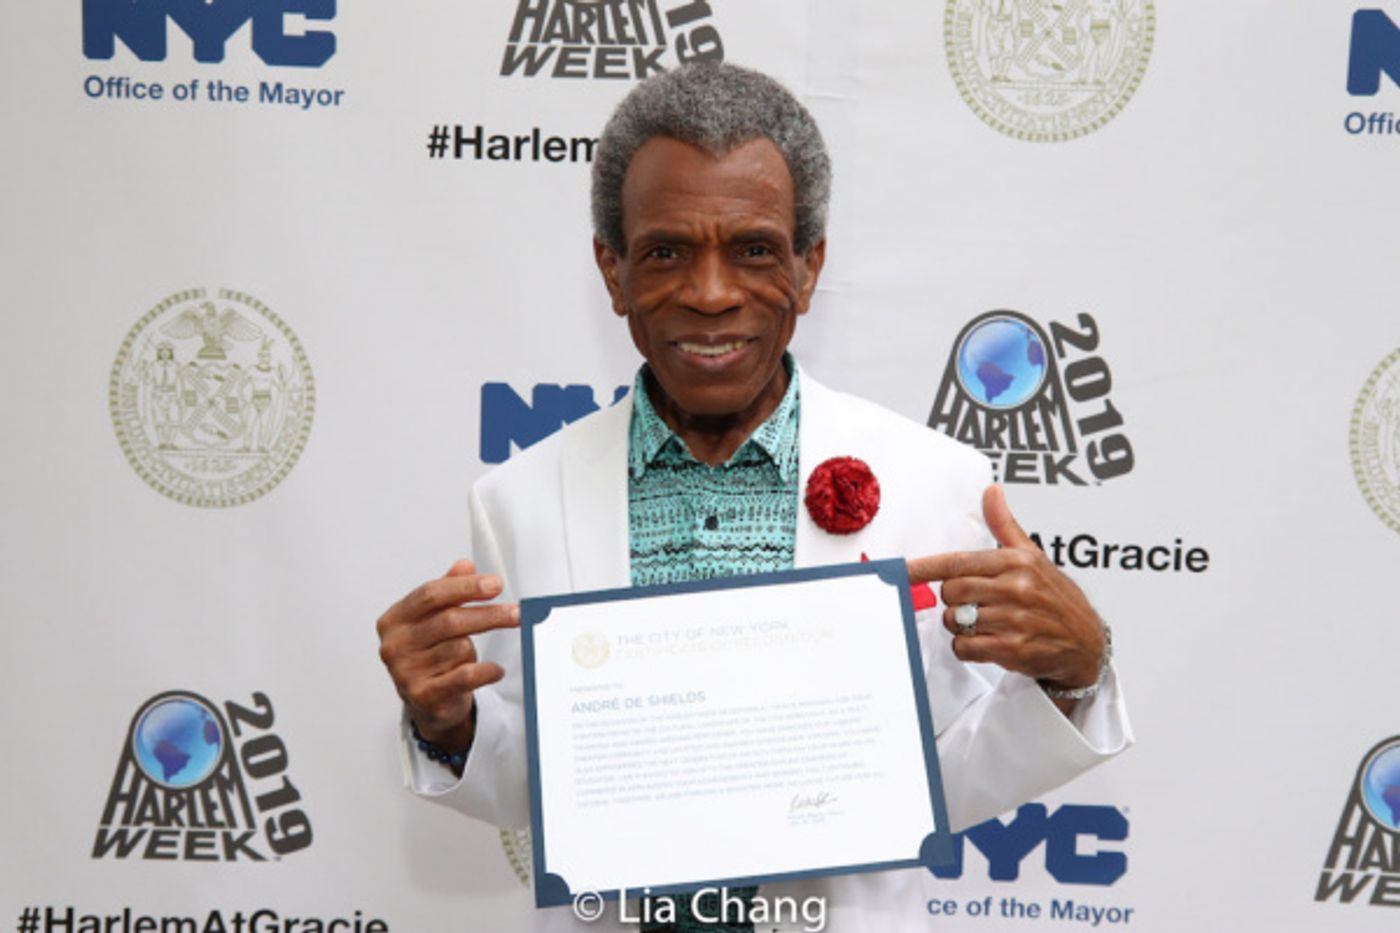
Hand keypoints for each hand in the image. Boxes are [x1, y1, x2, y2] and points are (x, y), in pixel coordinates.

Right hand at [376, 559, 519, 754]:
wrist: (426, 703)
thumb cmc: (430, 655)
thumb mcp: (434, 619)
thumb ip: (448, 590)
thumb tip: (465, 565)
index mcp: (394, 620)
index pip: (431, 594)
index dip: (465, 587)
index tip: (496, 584)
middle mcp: (395, 645)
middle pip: (449, 620)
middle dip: (488, 615)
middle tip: (516, 612)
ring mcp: (405, 672)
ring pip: (459, 648)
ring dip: (475, 651)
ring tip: (472, 657)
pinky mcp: (423, 696)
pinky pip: (465, 676)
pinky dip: (486, 671)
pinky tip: (495, 670)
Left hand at [906, 486, 1105, 698]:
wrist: (1085, 641)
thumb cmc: (1055, 597)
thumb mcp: (1033, 556)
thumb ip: (1005, 525)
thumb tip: (992, 491)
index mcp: (1016, 562)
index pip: (957, 562)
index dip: (924, 567)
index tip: (902, 570)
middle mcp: (1016, 588)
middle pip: (950, 592)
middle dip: (953, 600)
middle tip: (973, 603)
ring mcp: (1014, 620)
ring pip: (954, 620)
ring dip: (962, 625)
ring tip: (986, 623)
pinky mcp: (1012, 649)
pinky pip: (964, 646)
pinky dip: (968, 647)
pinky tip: (988, 642)